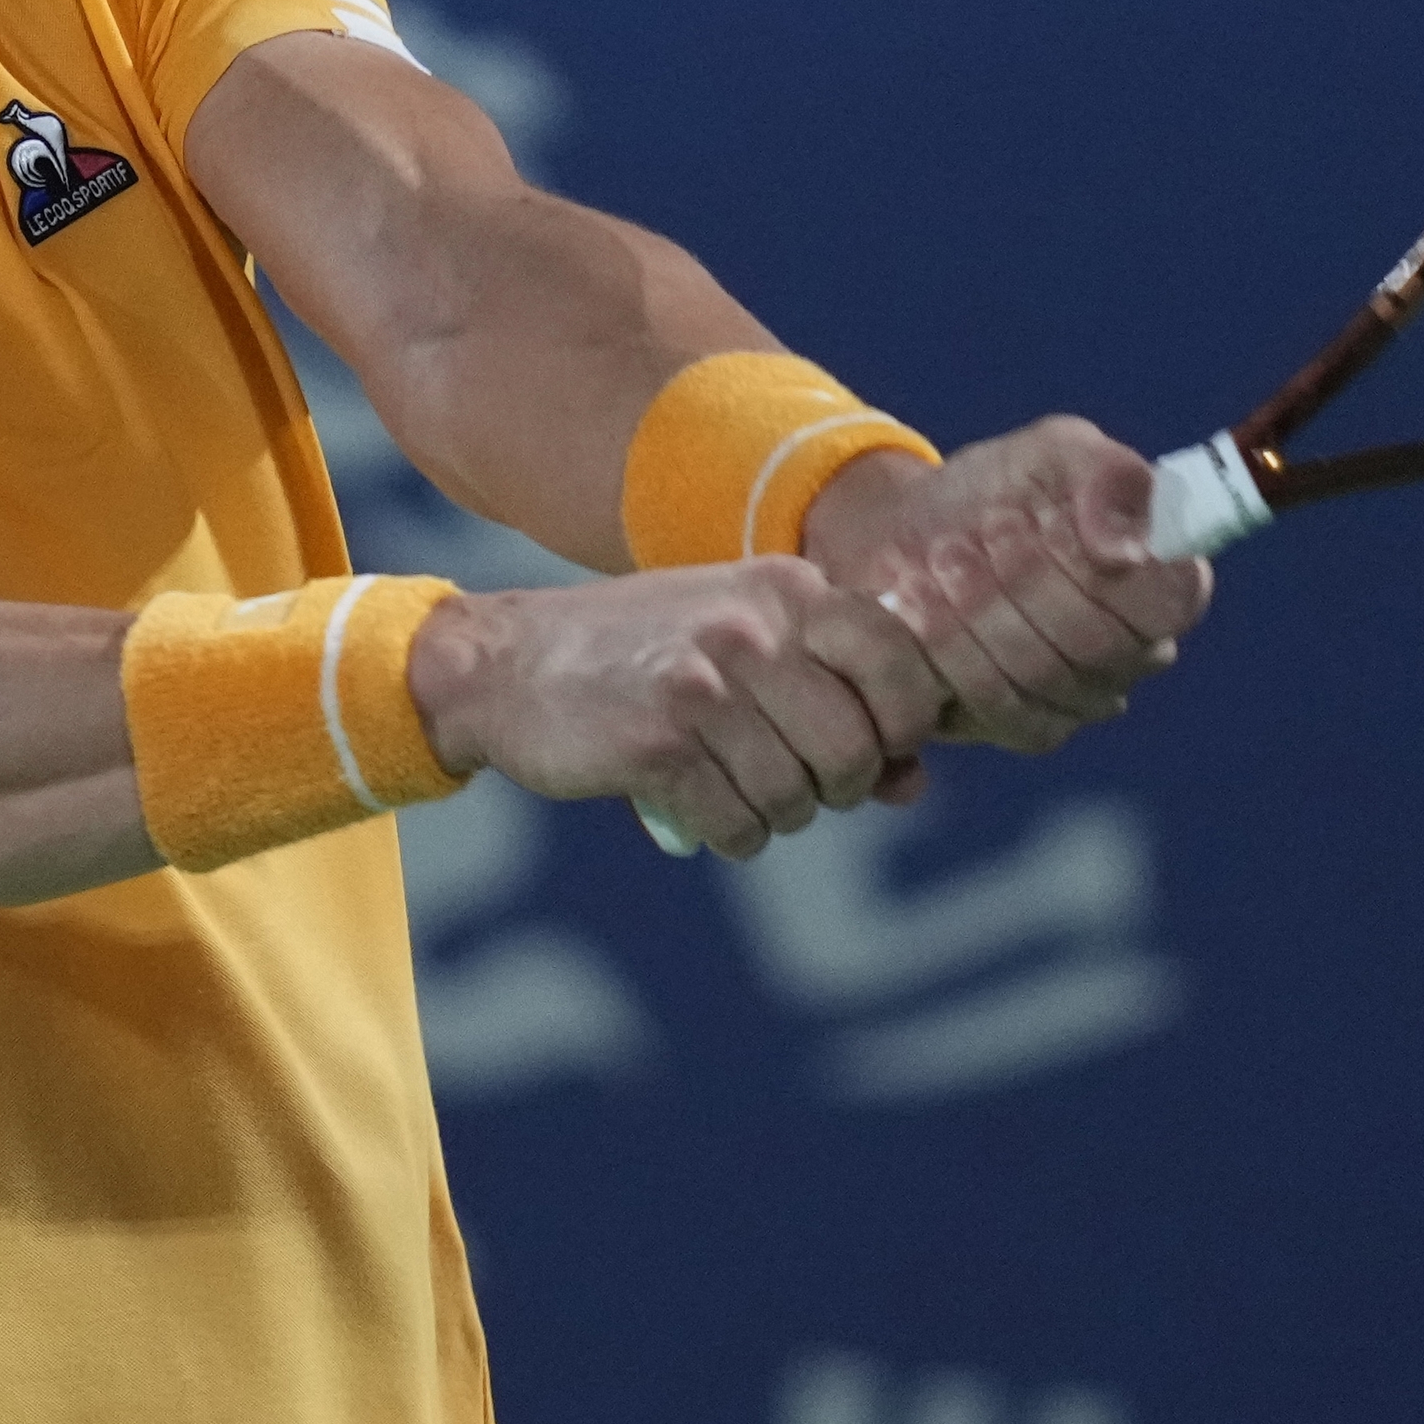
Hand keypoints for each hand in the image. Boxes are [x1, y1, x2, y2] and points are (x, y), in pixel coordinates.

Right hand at [404, 559, 952, 859]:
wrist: (510, 663)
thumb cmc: (647, 659)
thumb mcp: (746, 650)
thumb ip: (837, 701)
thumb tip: (913, 785)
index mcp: (787, 589)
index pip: (900, 662)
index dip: (901, 723)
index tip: (872, 744)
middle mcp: (753, 627)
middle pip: (856, 748)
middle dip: (835, 786)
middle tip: (794, 781)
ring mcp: (705, 682)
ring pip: (799, 797)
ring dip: (775, 814)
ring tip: (735, 788)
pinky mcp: (660, 742)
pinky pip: (739, 826)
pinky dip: (730, 835)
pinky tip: (700, 809)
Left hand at [800, 418, 1214, 755]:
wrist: (910, 536)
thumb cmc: (997, 491)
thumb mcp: (1051, 453)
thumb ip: (1105, 475)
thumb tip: (1127, 550)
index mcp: (1160, 578)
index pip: (1172, 600)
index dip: (1108, 569)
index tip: (1049, 524)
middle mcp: (1136, 651)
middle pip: (1098, 641)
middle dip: (1025, 577)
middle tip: (982, 532)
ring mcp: (1083, 698)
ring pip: (1042, 674)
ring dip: (979, 609)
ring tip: (943, 560)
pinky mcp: (1025, 727)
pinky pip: (997, 706)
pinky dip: (951, 650)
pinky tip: (925, 609)